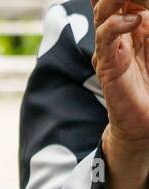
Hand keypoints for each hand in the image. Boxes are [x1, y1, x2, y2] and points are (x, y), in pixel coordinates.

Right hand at [94, 0, 148, 145]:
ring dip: (113, 0)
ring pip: (103, 12)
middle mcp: (120, 30)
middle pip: (108, 0)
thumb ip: (148, 23)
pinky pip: (105, 40)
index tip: (141, 0)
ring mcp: (110, 46)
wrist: (147, 117)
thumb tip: (142, 17)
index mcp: (137, 18)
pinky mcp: (107, 64)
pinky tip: (132, 20)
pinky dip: (115, 26)